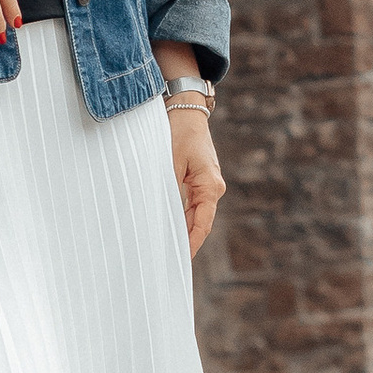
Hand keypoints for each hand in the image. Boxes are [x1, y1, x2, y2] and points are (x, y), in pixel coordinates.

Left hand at [166, 104, 224, 256]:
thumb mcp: (170, 162)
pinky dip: (182, 217)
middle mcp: (213, 188)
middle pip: (200, 222)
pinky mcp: (200, 181)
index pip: (202, 223)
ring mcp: (208, 185)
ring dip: (182, 229)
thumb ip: (168, 190)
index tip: (181, 260)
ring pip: (195, 215)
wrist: (187, 111)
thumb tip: (160, 216)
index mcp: (210, 185)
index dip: (192, 243)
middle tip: (168, 260)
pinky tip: (169, 227)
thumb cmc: (180, 133)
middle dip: (185, 241)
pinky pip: (192, 205)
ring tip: (166, 248)